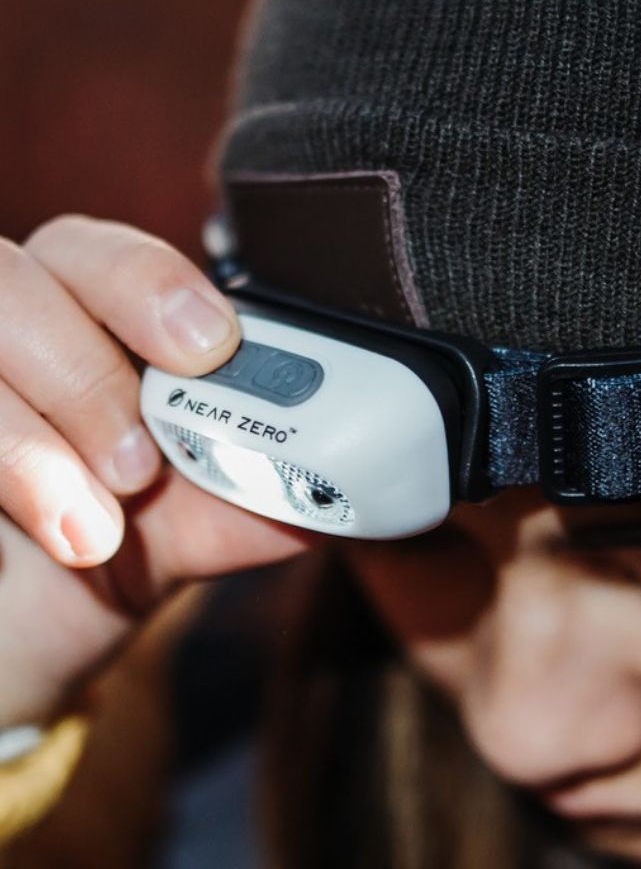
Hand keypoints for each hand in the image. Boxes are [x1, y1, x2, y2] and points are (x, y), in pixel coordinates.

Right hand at [0, 214, 317, 725]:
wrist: (31, 629)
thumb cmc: (121, 546)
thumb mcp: (205, 518)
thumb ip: (270, 483)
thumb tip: (363, 465)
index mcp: (88, 319)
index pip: (98, 252)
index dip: (150, 282)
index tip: (210, 346)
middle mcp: (7, 331)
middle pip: (10, 277)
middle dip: (84, 368)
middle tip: (139, 466)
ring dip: (26, 444)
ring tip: (93, 535)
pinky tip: (21, 544)